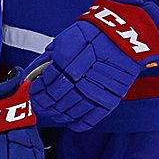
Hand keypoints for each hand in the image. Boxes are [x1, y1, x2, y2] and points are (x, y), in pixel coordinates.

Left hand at [29, 0, 158, 130]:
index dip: (38, 90)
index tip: (33, 91)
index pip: (49, 83)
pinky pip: (91, 117)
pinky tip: (68, 121)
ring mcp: (98, 89)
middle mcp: (83, 75)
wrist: (125, 37)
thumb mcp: (66, 39)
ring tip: (50, 111)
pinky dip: (77, 122)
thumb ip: (50, 58)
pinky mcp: (111, 98)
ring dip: (57, 113)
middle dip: (44, 103)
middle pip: (58, 98)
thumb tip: (34, 73)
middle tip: (38, 104)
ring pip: (71, 110)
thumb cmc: (93, 36)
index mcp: (69, 59)